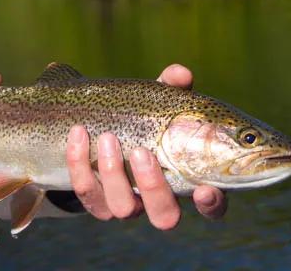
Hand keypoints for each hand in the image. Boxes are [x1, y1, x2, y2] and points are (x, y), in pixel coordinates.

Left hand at [66, 64, 226, 229]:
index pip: (212, 205)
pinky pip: (86, 192)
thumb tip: (180, 73)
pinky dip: (80, 162)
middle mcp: (157, 202)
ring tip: (108, 137)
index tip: (205, 189)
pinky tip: (77, 133)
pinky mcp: (95, 201)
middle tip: (142, 152)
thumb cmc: (143, 118)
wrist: (97, 129)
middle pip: (164, 216)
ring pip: (122, 207)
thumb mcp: (158, 103)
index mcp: (186, 181)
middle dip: (153, 187)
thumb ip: (171, 89)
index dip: (212, 204)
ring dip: (114, 172)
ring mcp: (125, 205)